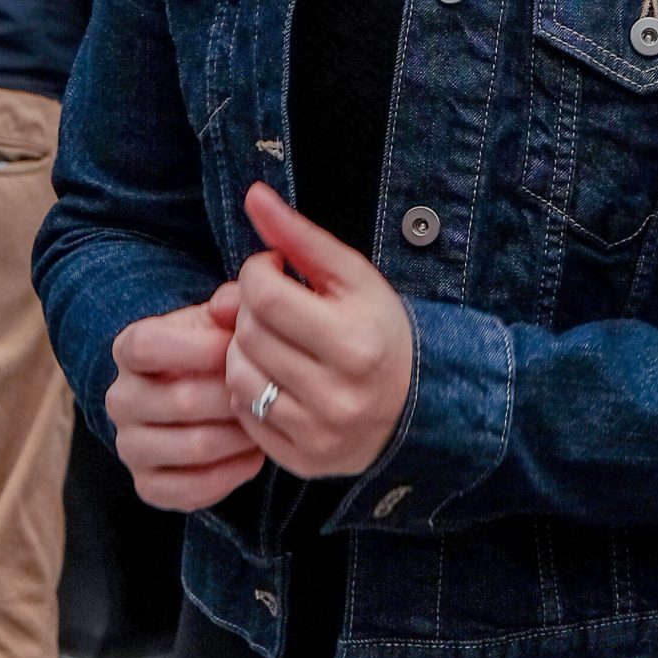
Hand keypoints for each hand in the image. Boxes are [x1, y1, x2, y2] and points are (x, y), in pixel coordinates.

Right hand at [107, 284, 261, 510]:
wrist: (200, 393)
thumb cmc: (214, 350)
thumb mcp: (220, 319)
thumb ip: (231, 303)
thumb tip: (230, 304)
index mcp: (129, 349)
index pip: (147, 346)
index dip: (197, 348)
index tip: (238, 347)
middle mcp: (120, 398)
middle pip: (179, 401)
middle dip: (234, 396)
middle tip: (271, 391)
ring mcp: (130, 445)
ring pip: (191, 448)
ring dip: (239, 436)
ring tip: (267, 422)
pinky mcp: (147, 485)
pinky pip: (189, 491)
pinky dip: (229, 475)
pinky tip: (254, 457)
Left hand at [225, 182, 414, 480]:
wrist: (418, 403)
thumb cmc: (379, 327)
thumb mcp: (351, 274)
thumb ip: (299, 235)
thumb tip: (253, 195)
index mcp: (355, 342)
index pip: (265, 296)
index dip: (257, 272)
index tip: (274, 270)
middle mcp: (337, 395)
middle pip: (248, 335)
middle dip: (251, 310)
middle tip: (276, 306)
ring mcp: (318, 434)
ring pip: (239, 377)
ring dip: (244, 351)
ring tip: (273, 341)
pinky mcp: (302, 461)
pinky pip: (245, 416)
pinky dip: (250, 390)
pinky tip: (275, 376)